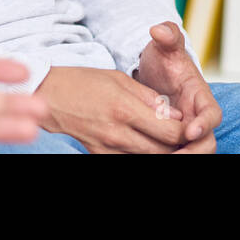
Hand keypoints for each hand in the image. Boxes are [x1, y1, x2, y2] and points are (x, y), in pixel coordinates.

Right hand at [35, 65, 187, 152]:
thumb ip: (149, 98)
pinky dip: (141, 154)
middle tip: (181, 135)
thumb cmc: (84, 82)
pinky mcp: (99, 155)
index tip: (189, 125)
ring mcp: (108, 148)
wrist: (49, 96)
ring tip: (164, 139)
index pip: (170, 132)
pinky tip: (143, 143)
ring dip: (161, 151)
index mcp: (125, 109)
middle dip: (178, 145)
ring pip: (149, 158)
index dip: (186, 131)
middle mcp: (118, 133)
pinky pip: (129, 160)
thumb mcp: (119, 79)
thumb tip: (175, 115)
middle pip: (163, 151)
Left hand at [134, 21, 219, 152]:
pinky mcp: (175, 138)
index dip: (205, 123)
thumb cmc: (164, 59)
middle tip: (173, 156)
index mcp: (200, 95)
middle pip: (207, 141)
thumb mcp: (164, 46)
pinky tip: (149, 156)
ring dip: (182, 156)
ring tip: (159, 159)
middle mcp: (197, 115)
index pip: (212, 113)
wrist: (156, 71)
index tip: (191, 130)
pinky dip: (168, 155)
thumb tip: (159, 30)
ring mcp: (188, 128)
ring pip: (195, 150)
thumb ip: (167, 35)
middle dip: (194, 151)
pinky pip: (178, 151)